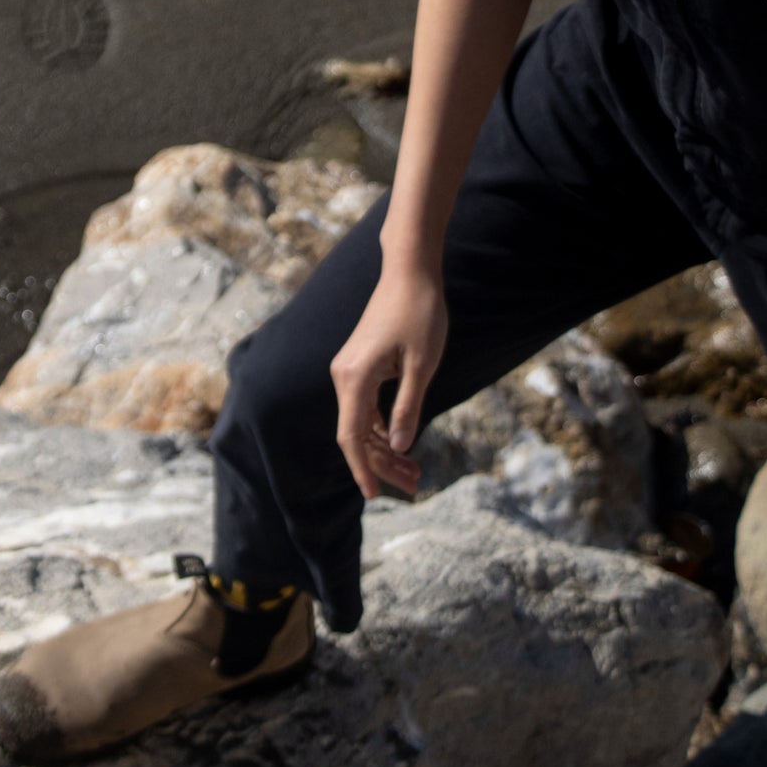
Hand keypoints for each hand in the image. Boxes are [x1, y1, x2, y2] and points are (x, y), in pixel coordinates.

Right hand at [330, 265, 448, 500]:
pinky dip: (383, 426)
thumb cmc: (420, 312)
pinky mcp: (361, 365)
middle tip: (414, 485)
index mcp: (354, 377)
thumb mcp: (422, 363)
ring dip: (385, 448)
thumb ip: (408, 406)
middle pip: (357, 434)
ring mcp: (350, 370)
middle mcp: (344, 375)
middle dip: (383, 463)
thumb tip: (398, 446)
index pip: (352, 437)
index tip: (374, 495)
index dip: (363, 469)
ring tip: (415, 472)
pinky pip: (366, 406)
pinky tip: (402, 442)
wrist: (410, 270)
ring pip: (362, 422)